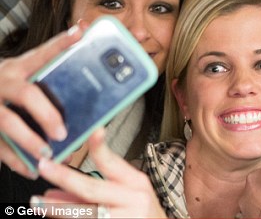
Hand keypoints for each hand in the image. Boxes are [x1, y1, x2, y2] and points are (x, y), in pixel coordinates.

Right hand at [0, 27, 82, 177]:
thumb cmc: (8, 81)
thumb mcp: (24, 67)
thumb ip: (50, 58)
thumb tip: (83, 31)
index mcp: (20, 66)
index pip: (43, 52)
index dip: (61, 43)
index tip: (80, 34)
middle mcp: (4, 82)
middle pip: (27, 95)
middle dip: (47, 114)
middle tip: (63, 131)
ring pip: (8, 123)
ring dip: (30, 140)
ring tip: (49, 152)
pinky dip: (15, 159)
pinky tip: (31, 167)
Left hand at [32, 128, 165, 217]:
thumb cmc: (142, 211)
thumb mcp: (131, 192)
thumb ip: (101, 185)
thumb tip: (62, 182)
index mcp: (136, 184)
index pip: (114, 163)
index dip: (100, 147)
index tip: (92, 130)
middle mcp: (133, 200)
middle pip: (92, 188)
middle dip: (64, 177)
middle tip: (45, 167)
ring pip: (86, 212)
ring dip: (58, 207)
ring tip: (38, 202)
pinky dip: (69, 218)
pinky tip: (56, 216)